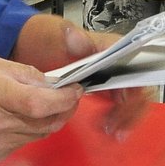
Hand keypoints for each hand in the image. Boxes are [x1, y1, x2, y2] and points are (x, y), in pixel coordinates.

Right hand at [0, 54, 82, 160]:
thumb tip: (51, 83)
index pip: (42, 104)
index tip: (75, 90)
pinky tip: (21, 117)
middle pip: (47, 122)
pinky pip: (25, 142)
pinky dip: (32, 129)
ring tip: (43, 103)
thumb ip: (24, 74)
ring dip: (49, 119)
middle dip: (64, 109)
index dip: (65, 98)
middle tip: (67, 96)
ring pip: (40, 134)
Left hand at [12, 17, 155, 142]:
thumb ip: (65, 36)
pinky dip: (115, 118)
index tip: (122, 103)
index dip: (134, 85)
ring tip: (112, 132)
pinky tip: (106, 128)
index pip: (136, 64)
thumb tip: (79, 40)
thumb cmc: (42, 37)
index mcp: (108, 46)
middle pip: (137, 85)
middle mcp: (113, 61)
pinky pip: (116, 104)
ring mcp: (108, 75)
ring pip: (129, 98)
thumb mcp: (50, 33)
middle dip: (131, 109)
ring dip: (125, 117)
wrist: (27, 47)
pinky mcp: (100, 88)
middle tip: (117, 127)